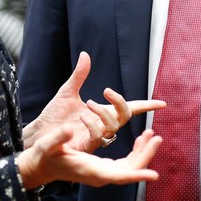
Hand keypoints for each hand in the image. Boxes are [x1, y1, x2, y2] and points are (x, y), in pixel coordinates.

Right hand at [17, 127, 162, 188]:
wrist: (40, 167)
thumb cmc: (44, 156)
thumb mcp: (48, 145)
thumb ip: (58, 138)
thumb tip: (67, 130)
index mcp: (90, 170)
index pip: (119, 175)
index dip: (137, 175)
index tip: (154, 175)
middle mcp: (99, 175)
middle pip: (129, 170)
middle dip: (146, 155)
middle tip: (157, 138)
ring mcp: (102, 173)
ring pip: (129, 167)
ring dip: (143, 152)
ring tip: (152, 135)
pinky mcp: (102, 169)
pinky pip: (124, 164)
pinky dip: (135, 152)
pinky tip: (140, 140)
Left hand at [23, 51, 164, 151]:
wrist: (38, 132)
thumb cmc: (54, 115)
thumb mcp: (67, 92)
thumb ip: (80, 75)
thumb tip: (86, 54)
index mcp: (102, 112)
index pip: (130, 108)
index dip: (146, 106)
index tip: (162, 103)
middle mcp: (103, 124)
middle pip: (125, 115)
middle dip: (120, 102)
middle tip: (106, 90)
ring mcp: (96, 136)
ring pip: (114, 126)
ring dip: (104, 112)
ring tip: (88, 104)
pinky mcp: (85, 146)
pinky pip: (99, 137)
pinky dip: (94, 124)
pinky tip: (82, 116)